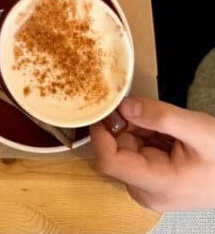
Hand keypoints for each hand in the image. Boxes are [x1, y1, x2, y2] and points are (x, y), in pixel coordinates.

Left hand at [91, 97, 214, 210]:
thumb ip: (160, 117)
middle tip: (148, 112)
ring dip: (136, 131)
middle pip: (115, 151)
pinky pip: (135, 153)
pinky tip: (165, 135)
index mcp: (157, 184)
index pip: (108, 161)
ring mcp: (147, 189)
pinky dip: (144, 137)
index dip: (101, 133)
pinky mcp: (151, 182)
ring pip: (124, 149)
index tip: (107, 109)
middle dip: (125, 126)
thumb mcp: (198, 129)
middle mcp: (146, 192)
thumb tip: (124, 107)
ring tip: (164, 127)